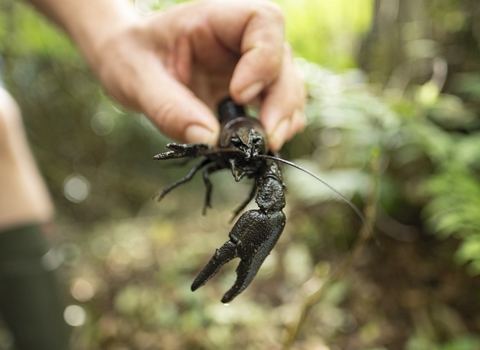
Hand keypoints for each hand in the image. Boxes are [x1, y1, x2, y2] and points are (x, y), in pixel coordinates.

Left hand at [92, 0, 305, 150]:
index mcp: (213, 20)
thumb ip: (169, 108)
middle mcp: (237, 40)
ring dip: (285, 115)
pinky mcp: (246, 89)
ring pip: (286, 83)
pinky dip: (277, 123)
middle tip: (269, 138)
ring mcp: (245, 65)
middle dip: (282, 100)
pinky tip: (266, 142)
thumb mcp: (136, 80)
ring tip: (269, 145)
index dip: (262, 58)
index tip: (239, 94)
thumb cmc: (129, 59)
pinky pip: (275, 102)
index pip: (262, 21)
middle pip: (282, 59)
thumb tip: (210, 140)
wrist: (127, 63)